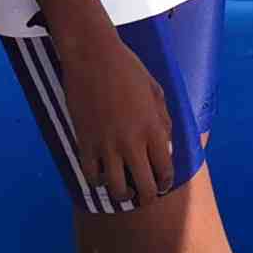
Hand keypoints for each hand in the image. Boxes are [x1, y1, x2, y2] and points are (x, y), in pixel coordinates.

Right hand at [54, 22, 179, 208]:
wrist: (92, 56)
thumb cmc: (127, 69)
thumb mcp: (156, 92)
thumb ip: (164, 122)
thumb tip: (167, 148)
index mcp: (153, 129)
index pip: (165, 171)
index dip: (165, 184)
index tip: (161, 185)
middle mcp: (132, 142)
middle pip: (145, 187)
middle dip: (147, 196)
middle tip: (144, 194)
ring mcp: (107, 145)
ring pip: (117, 188)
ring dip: (122, 194)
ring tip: (123, 189)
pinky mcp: (85, 142)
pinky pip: (91, 176)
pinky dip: (98, 181)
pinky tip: (101, 175)